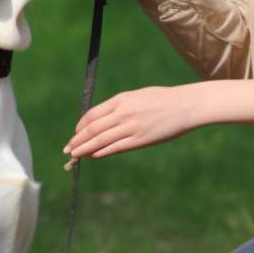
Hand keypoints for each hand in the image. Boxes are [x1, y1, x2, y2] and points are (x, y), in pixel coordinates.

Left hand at [63, 86, 197, 161]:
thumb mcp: (138, 96)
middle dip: (77, 140)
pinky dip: (101, 152)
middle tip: (67, 148)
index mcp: (121, 99)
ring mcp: (131, 127)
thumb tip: (104, 119)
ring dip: (84, 149)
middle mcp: (123, 113)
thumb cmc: (163, 100)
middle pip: (92, 129)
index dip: (80, 126)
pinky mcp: (140, 140)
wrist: (186, 105)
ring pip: (100, 140)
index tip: (75, 134)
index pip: (92, 114)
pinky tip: (93, 156)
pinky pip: (115, 148)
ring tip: (74, 155)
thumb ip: (121, 106)